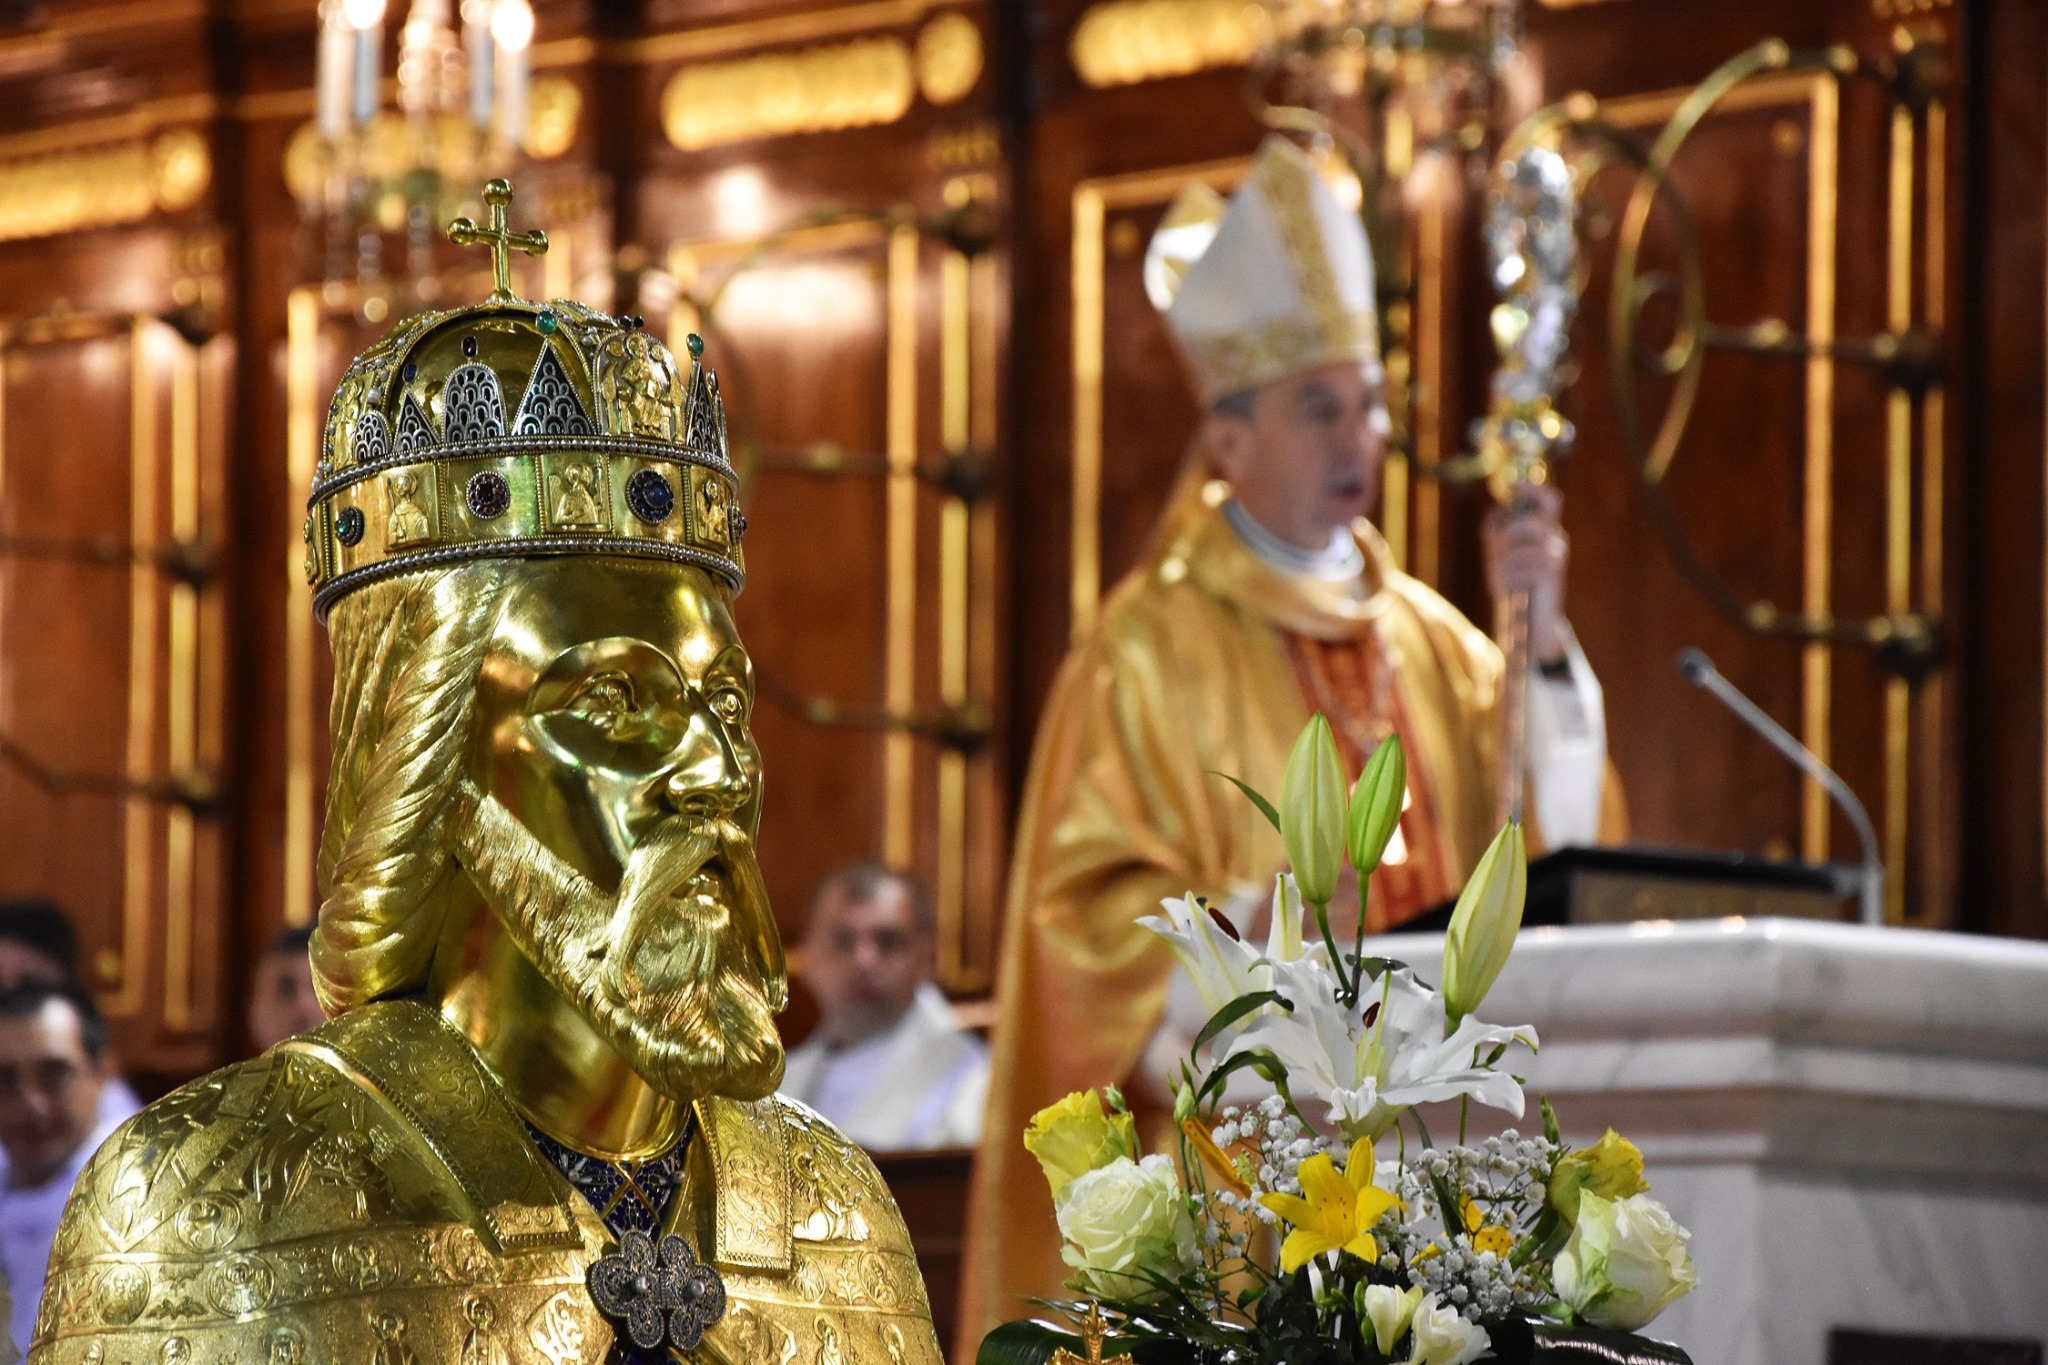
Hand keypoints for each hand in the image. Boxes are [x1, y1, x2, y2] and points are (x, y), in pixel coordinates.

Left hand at [1483, 482, 1568, 663]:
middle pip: (1529, 522)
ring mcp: (1557, 557)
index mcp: (1545, 531)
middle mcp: (1555, 540)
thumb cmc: (1515, 585)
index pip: (1551, 500)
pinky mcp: (1553, 576)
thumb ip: (1496, 534)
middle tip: (1499, 556)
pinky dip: (1509, 579)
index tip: (1514, 488)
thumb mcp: (1499, 556)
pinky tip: (1510, 590)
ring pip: (1521, 547)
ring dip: (1504, 564)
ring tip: (1503, 579)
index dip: (1533, 489)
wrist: (1531, 620)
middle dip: (1507, 538)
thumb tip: (1494, 512)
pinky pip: (1523, 568)